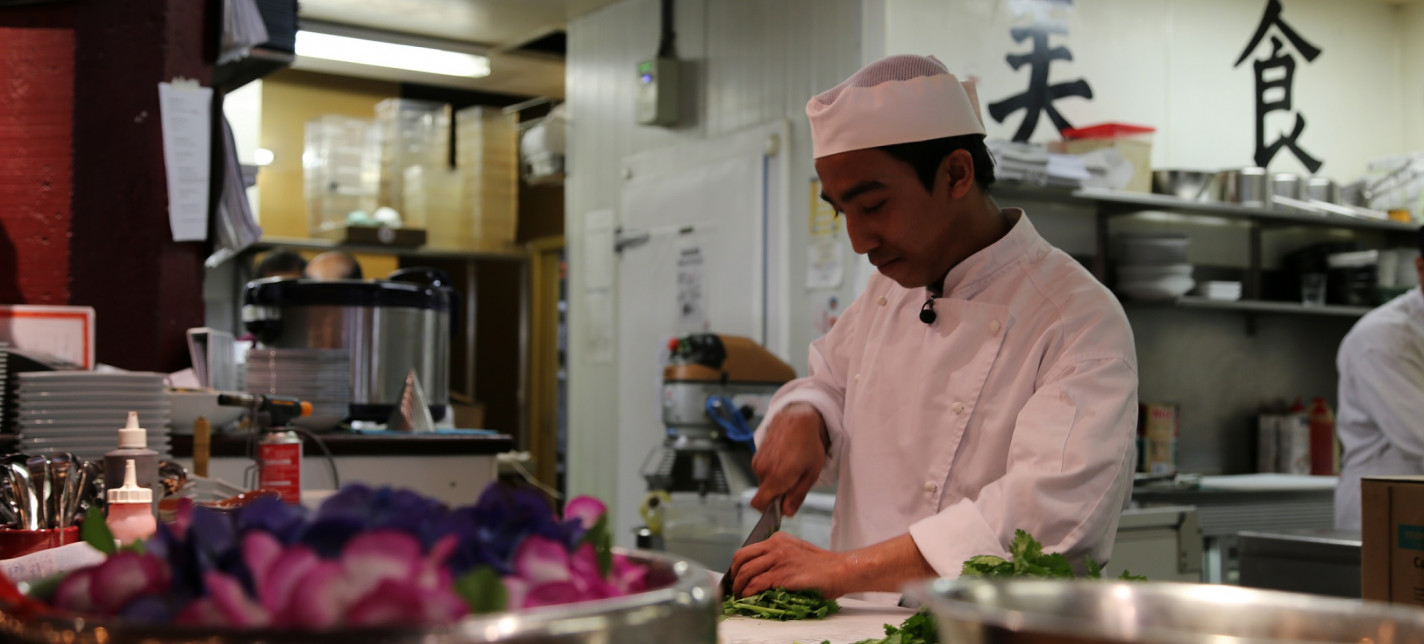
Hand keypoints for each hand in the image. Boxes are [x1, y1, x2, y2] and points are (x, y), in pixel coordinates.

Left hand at [728, 532, 845, 598]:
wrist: (839, 570)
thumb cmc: (822, 566)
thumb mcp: (797, 552)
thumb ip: (779, 556)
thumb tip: (761, 571)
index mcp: (778, 539)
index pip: (747, 550)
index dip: (737, 565)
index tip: (736, 576)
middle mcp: (776, 546)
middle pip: (741, 558)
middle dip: (733, 575)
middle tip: (734, 587)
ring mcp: (778, 560)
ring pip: (745, 571)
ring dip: (738, 586)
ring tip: (739, 596)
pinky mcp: (782, 575)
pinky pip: (756, 583)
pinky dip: (748, 592)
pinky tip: (748, 597)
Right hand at [751, 402, 827, 516]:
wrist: (797, 418)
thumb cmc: (808, 445)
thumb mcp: (811, 473)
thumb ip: (797, 495)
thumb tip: (787, 512)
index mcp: (776, 478)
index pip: (759, 504)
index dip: (768, 510)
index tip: (781, 506)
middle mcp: (762, 470)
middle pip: (764, 494)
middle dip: (777, 493)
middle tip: (794, 481)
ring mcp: (758, 461)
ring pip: (764, 482)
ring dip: (775, 481)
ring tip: (791, 467)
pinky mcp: (757, 454)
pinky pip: (762, 470)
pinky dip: (772, 470)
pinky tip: (784, 459)